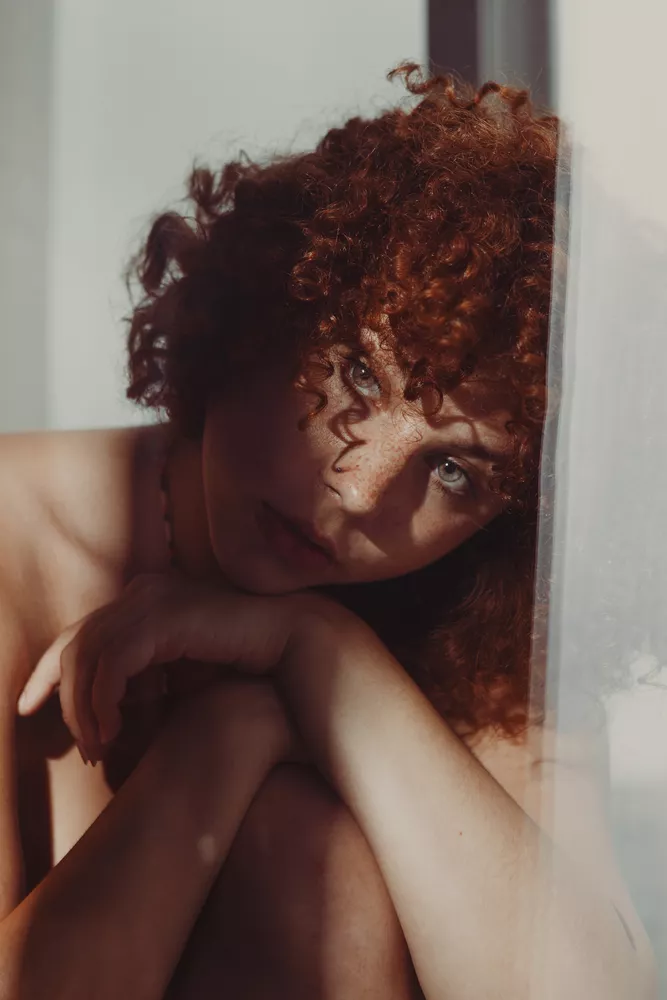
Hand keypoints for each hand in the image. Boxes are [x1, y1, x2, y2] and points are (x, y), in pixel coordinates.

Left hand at [17, 572, 321, 759]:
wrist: (289, 643)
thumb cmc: (242, 663)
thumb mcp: (180, 673)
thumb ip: (144, 680)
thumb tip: (107, 710)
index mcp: (144, 597)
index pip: (81, 630)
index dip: (49, 669)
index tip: (29, 705)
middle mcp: (142, 591)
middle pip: (75, 641)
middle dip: (58, 692)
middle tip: (67, 739)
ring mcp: (152, 599)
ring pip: (87, 654)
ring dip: (84, 707)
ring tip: (96, 747)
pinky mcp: (164, 617)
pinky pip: (112, 663)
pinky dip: (103, 701)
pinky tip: (112, 730)